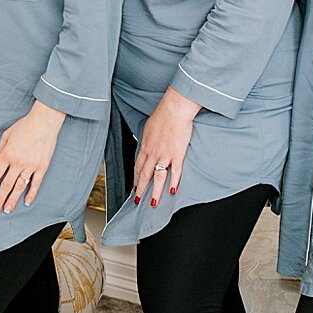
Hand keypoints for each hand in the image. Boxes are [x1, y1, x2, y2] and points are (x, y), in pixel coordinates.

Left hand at [0, 101, 64, 213]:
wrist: (44, 122)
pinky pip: (36, 183)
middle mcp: (18, 162)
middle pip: (6, 185)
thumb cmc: (25, 126)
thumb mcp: (6, 135)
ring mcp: (31, 166)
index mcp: (7, 154)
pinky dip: (31, 194)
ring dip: (13, 200)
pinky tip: (27, 202)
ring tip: (7, 210)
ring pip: (20, 187)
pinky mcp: (42, 167)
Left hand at [134, 86, 199, 206]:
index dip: (136, 178)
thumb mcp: (149, 128)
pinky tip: (172, 191)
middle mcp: (153, 152)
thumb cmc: (162, 116)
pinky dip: (173, 182)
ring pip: (158, 177)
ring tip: (153, 203)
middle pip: (145, 175)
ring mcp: (165, 154)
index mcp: (145, 146)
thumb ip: (148, 140)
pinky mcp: (177, 154)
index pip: (138, 166)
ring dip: (155, 191)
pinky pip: (175, 171)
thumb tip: (146, 146)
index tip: (135, 187)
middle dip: (141, 189)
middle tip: (138, 201)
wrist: (174, 109)